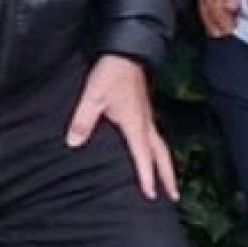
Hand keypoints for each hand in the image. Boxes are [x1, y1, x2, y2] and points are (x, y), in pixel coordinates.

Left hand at [65, 54, 178, 201]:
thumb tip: (74, 142)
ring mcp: (147, 115)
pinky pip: (155, 135)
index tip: (151, 196)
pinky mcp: (144, 109)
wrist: (126, 50)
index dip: (147, 177)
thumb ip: (82, 120)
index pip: (144, 157)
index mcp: (135, 124)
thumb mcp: (92, 96)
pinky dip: (158, 150)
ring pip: (161, 146)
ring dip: (166, 164)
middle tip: (173, 197)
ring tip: (168, 181)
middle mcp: (146, 122)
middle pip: (162, 155)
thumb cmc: (111, 72)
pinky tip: (151, 152)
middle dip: (168, 177)